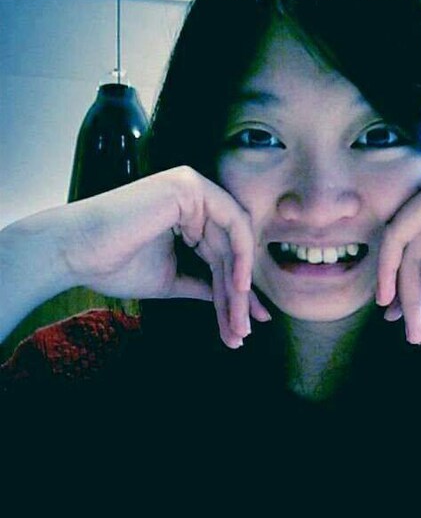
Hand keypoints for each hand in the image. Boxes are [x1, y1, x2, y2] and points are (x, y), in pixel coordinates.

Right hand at [55, 166, 268, 347]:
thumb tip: (233, 301)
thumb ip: (204, 284)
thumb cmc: (115, 265)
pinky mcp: (190, 186)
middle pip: (232, 252)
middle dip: (239, 296)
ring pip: (235, 242)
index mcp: (188, 215)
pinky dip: (240, 256)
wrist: (75, 254)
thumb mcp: (173, 280)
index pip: (224, 256)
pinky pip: (232, 223)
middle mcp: (194, 198)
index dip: (237, 292)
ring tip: (240, 321)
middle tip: (245, 331)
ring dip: (239, 286)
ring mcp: (193, 188)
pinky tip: (239, 287)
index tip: (248, 322)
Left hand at [376, 167, 420, 343]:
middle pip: (407, 246)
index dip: (407, 283)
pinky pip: (400, 239)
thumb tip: (405, 294)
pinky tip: (400, 308)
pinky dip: (395, 276)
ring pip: (403, 248)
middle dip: (405, 292)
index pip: (416, 243)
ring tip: (416, 335)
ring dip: (407, 295)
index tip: (400, 315)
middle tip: (412, 334)